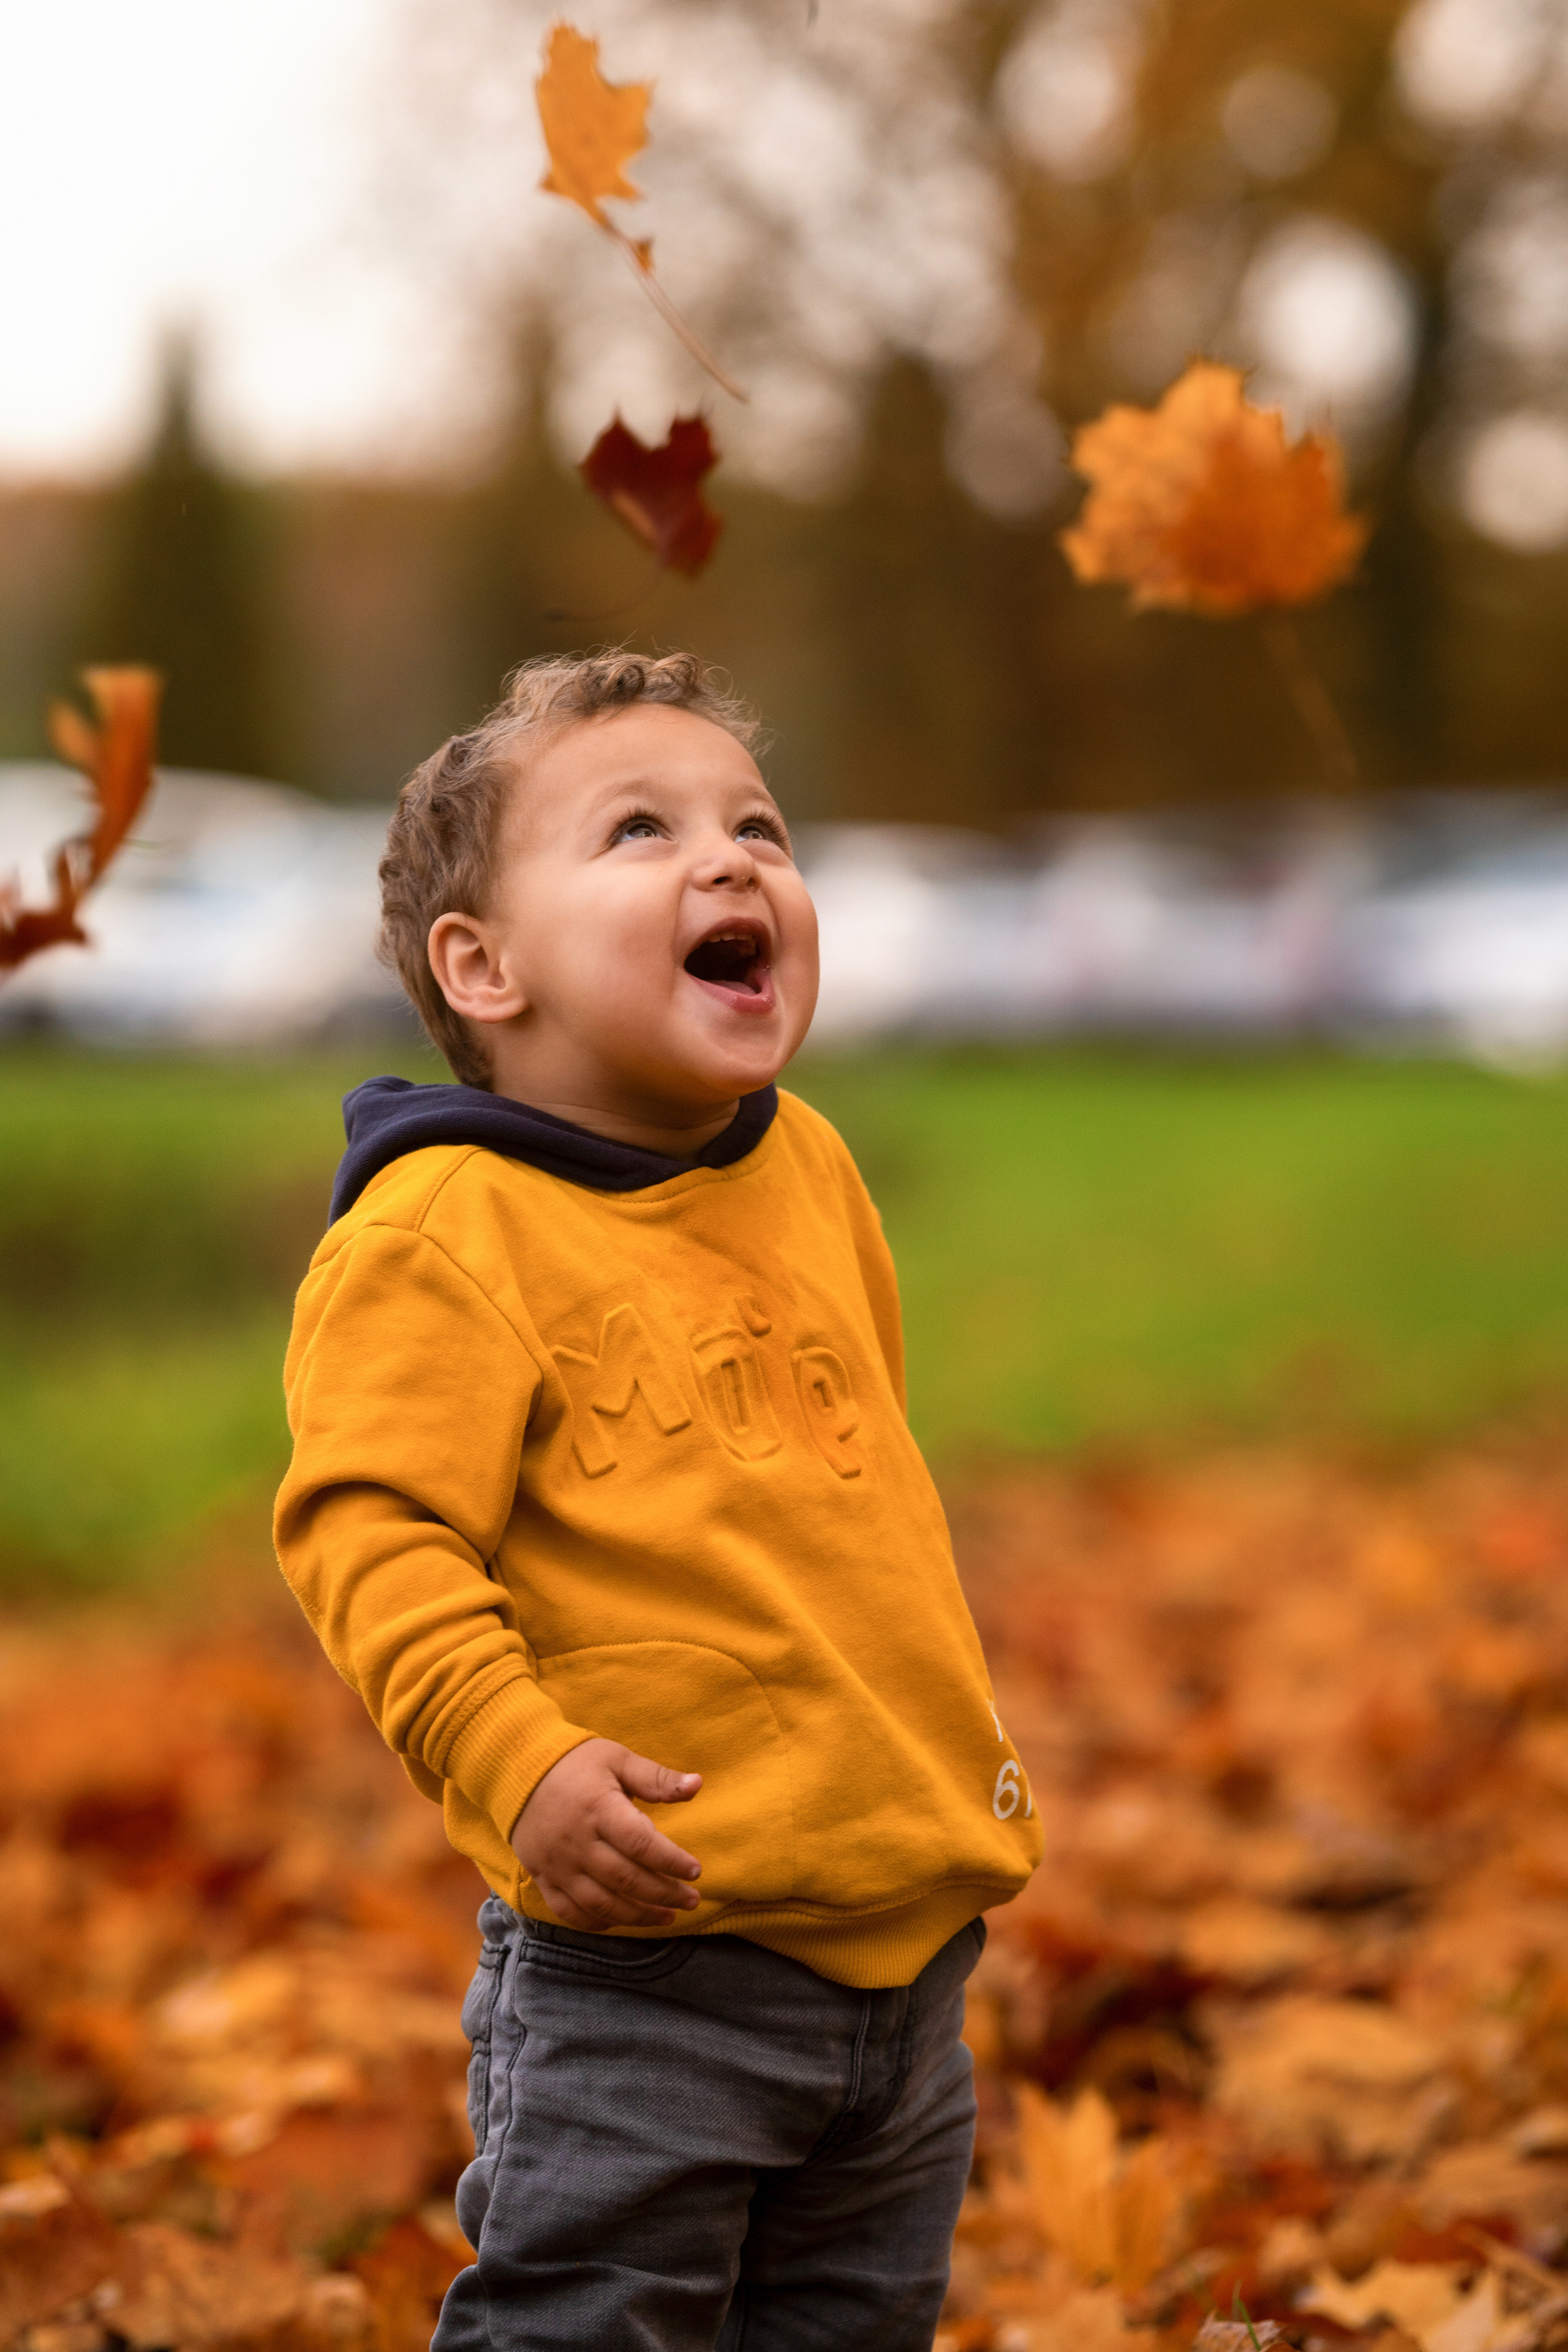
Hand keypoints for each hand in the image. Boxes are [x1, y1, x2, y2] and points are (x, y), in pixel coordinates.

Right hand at [510, 1738, 702, 1929]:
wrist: (515, 1769)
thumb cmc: (575, 1763)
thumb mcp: (617, 1759)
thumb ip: (656, 1778)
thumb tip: (697, 1784)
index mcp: (599, 1808)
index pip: (641, 1844)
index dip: (672, 1861)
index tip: (696, 1872)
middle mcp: (577, 1842)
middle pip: (626, 1879)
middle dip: (663, 1894)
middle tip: (691, 1901)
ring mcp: (558, 1864)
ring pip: (601, 1902)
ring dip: (637, 1916)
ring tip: (666, 1917)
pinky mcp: (542, 1877)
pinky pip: (569, 1912)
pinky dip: (597, 1922)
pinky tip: (622, 1920)